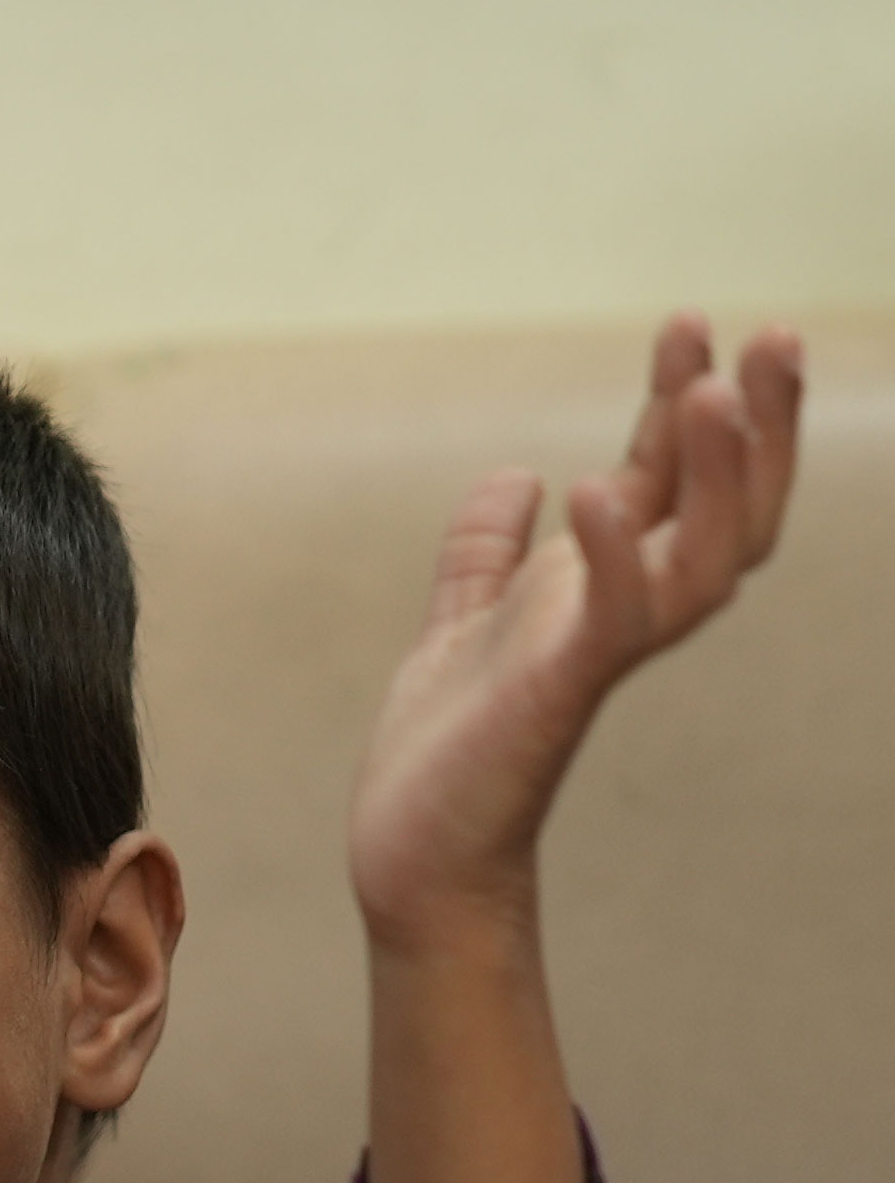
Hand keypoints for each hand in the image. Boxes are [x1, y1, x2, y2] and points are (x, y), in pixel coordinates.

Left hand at [349, 314, 800, 949]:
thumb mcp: (457, 627)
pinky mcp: (558, 693)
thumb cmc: (442, 759)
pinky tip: (589, 489)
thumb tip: (516, 475)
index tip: (689, 325)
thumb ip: (485, 555)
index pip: (671, 480)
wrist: (411, 857)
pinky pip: (611, 619)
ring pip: (706, 557)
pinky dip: (610, 554)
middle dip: (759, 423)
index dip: (685, 401)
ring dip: (719, 475)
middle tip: (771, 335)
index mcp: (597, 589)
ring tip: (713, 390)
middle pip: (731, 508)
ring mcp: (596, 654)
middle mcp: (619, 616)